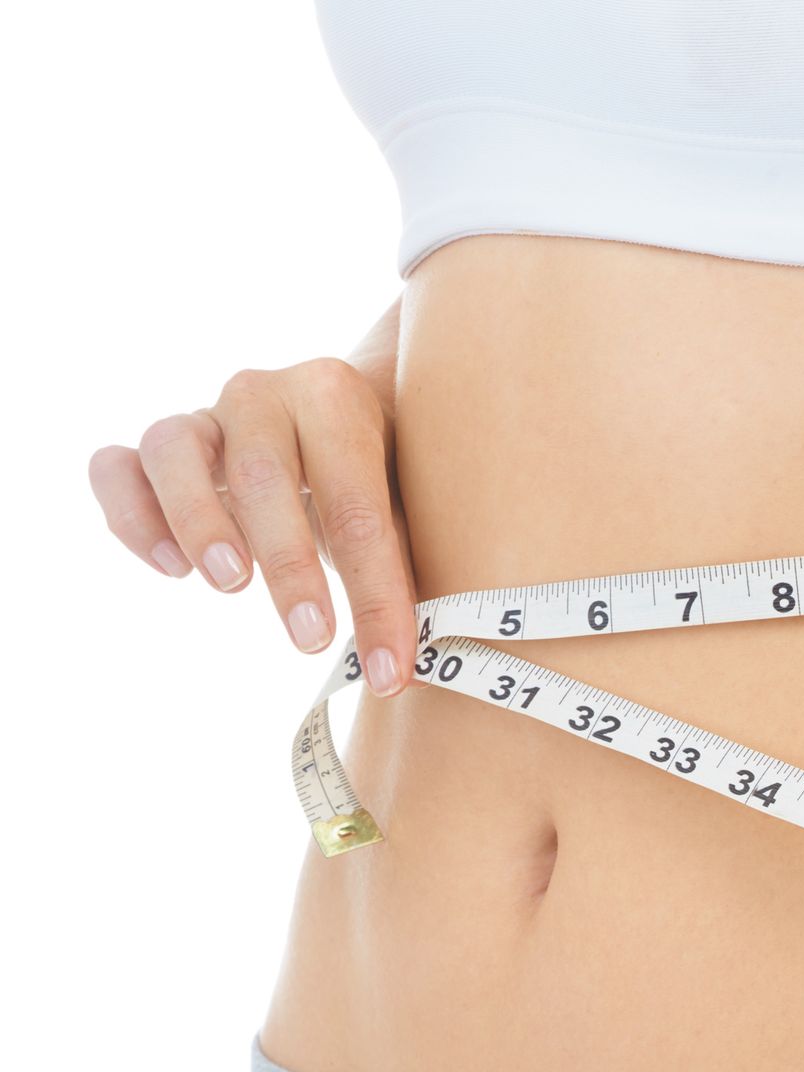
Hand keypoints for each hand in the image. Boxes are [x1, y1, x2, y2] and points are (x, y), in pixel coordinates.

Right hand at [87, 355, 416, 694]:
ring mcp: (202, 418)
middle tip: (312, 639)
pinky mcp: (158, 450)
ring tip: (230, 585)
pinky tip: (171, 568)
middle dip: (289, 565)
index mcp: (337, 400)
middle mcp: (262, 395)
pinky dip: (129, 515)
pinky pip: (117, 469)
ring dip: (197, 521)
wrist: (340, 418)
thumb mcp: (408, 513)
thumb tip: (418, 676)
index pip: (358, 506)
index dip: (376, 596)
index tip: (388, 670)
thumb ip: (412, 578)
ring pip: (172, 451)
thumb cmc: (380, 476)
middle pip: (262, 474)